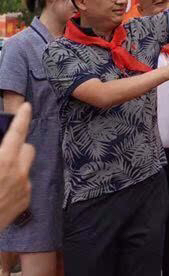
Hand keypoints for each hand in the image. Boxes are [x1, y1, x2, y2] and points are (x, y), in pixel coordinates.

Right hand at [0, 103, 34, 229]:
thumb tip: (3, 144)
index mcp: (2, 161)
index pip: (16, 133)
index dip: (22, 117)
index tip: (26, 106)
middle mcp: (17, 172)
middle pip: (27, 147)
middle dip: (18, 146)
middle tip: (4, 151)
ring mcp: (24, 187)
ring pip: (27, 165)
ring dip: (18, 163)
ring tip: (1, 172)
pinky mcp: (26, 200)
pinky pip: (25, 183)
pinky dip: (16, 181)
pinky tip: (2, 190)